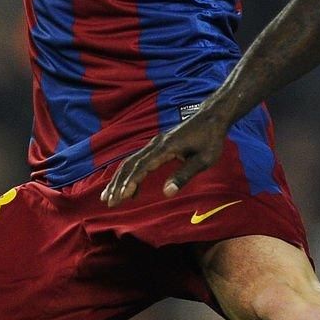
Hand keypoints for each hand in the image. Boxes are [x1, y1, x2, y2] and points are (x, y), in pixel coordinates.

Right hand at [102, 112, 231, 205]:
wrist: (211, 117)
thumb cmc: (211, 139)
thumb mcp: (204, 159)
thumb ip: (184, 175)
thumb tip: (167, 192)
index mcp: (166, 147)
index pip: (142, 167)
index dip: (131, 182)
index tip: (121, 197)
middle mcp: (155, 144)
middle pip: (130, 164)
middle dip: (117, 184)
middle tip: (108, 202)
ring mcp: (155, 144)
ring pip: (130, 162)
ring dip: (118, 179)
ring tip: (108, 196)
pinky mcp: (157, 145)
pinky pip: (137, 160)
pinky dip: (128, 174)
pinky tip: (129, 188)